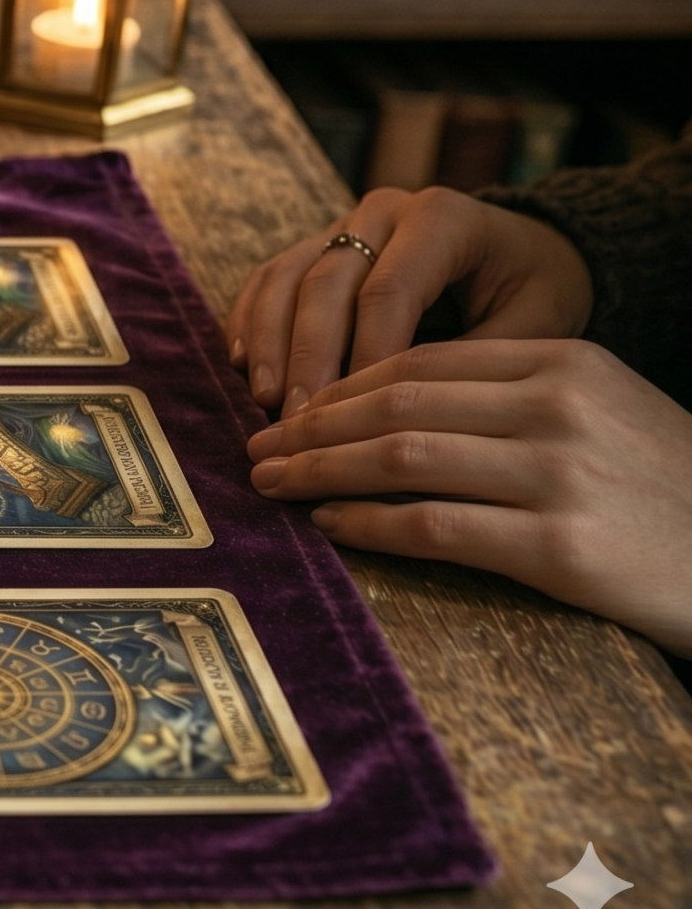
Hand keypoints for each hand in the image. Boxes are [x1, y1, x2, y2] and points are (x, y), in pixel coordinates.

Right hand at [228, 186, 590, 415]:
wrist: (526, 255)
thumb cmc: (534, 294)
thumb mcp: (532, 327)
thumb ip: (474, 365)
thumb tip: (411, 426)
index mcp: (442, 218)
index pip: (389, 291)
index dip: (367, 357)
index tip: (362, 421)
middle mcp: (384, 211)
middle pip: (326, 282)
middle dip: (308, 357)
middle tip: (300, 422)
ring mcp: (343, 224)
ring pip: (285, 277)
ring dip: (268, 343)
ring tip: (265, 401)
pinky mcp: (315, 246)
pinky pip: (267, 277)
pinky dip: (249, 322)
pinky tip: (242, 367)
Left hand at [247, 339, 691, 656]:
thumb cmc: (669, 491)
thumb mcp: (605, 411)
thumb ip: (513, 396)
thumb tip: (391, 409)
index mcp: (566, 361)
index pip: (423, 361)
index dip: (342, 386)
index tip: (293, 410)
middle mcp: (558, 406)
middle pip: (398, 403)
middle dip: (313, 426)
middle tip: (257, 446)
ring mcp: (559, 475)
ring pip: (401, 457)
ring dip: (320, 471)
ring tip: (272, 483)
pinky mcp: (560, 546)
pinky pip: (434, 527)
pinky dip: (369, 525)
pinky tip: (331, 527)